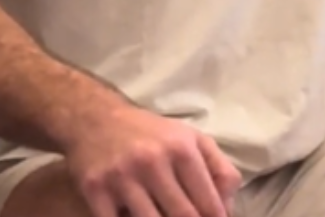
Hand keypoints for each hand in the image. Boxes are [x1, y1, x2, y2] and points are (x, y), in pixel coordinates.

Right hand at [66, 103, 241, 216]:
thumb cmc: (151, 134)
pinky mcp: (96, 191)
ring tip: (164, 214)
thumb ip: (218, 169)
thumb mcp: (190, 139)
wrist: (95, 118)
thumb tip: (228, 209)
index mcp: (182, 148)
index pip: (209, 201)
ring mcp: (123, 178)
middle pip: (184, 216)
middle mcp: (153, 161)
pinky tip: (133, 216)